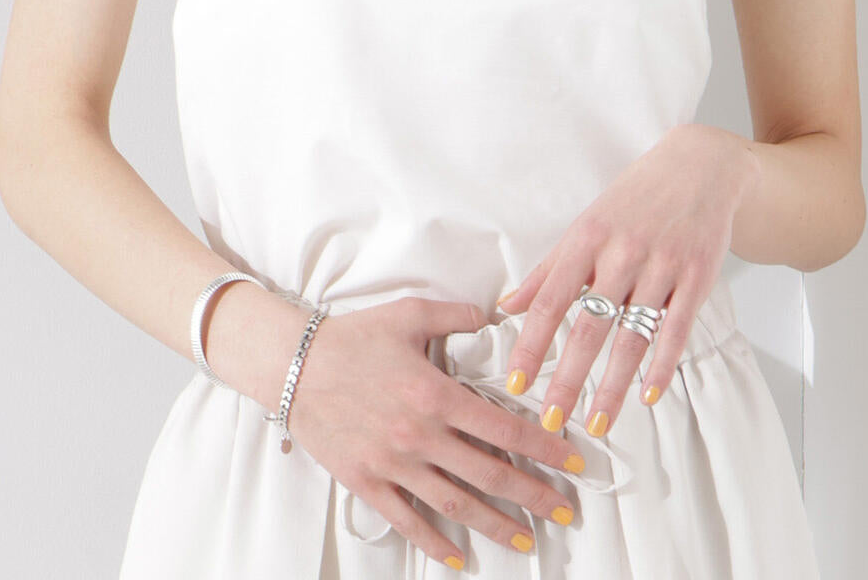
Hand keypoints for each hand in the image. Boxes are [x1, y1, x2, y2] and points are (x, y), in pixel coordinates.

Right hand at [285, 295, 584, 569]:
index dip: (544, 448)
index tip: (572, 462)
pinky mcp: (367, 481)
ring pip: (455, 504)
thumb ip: (456, 314)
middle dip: (532, 494)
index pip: (504, 427)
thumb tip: (493, 314)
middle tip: (564, 511)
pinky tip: (457, 558)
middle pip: (488, 474)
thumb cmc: (353, 336)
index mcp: (436, 394)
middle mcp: (420, 435)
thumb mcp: (410, 312)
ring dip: (495, 525)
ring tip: (526, 539)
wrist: (295, 364)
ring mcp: (394, 464)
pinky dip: (433, 543)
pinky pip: (406, 520)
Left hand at [495, 123, 761, 438]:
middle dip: (567, 378)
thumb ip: (548, 270)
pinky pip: (677, 329)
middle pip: (590, 326)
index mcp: (587, 238)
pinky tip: (648, 396)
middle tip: (550, 420)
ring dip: (613, 386)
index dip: (532, 343)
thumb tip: (507, 306)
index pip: (551, 299)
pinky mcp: (698, 275)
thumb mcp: (586, 225)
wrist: (699, 167)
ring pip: (633, 336)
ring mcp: (663, 264)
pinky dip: (662, 366)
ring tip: (597, 424)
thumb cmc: (634, 199)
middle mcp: (623, 252)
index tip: (515, 381)